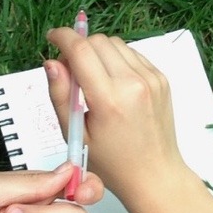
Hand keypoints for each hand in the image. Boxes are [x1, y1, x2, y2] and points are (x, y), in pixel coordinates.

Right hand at [45, 29, 193, 207]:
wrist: (155, 174)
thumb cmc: (113, 163)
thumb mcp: (75, 134)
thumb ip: (60, 96)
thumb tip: (51, 63)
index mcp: (109, 100)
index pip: (81, 50)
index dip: (63, 37)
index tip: (52, 38)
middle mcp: (133, 83)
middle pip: (98, 41)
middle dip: (79, 47)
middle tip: (70, 70)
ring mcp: (151, 78)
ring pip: (116, 43)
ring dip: (98, 52)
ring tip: (92, 79)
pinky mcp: (161, 78)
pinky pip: (132, 54)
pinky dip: (116, 59)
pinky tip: (112, 82)